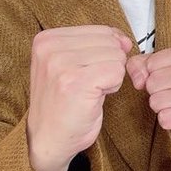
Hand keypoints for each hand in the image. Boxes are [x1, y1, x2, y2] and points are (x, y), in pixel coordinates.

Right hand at [27, 26, 131, 170]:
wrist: (49, 138)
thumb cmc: (64, 103)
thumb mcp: (71, 64)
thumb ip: (96, 45)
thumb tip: (124, 40)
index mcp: (46, 38)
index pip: (101, 31)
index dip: (105, 55)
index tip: (85, 73)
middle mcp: (50, 48)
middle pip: (110, 43)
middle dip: (108, 66)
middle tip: (86, 85)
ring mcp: (61, 64)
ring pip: (116, 57)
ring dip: (110, 78)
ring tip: (88, 91)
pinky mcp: (76, 81)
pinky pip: (117, 72)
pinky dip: (112, 87)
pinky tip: (93, 98)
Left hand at [127, 46, 170, 152]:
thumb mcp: (164, 66)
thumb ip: (141, 64)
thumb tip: (138, 79)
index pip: (152, 63)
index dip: (152, 73)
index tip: (168, 76)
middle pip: (153, 82)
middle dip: (156, 90)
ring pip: (156, 101)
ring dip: (160, 105)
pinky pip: (164, 118)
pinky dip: (167, 118)